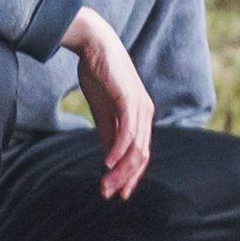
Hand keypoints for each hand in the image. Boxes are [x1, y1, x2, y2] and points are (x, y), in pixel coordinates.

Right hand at [65, 5, 155, 198]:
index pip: (141, 154)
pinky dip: (118, 151)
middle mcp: (145, 113)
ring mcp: (140, 106)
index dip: (131, 176)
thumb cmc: (99, 75)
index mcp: (140, 116)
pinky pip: (127, 131)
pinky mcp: (129, 98)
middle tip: (109, 195)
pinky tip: (108, 164)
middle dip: (125, 178)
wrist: (94, 44)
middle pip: (141, 155)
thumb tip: (110, 162)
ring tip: (105, 185)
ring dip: (120, 170)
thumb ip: (108, 135)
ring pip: (135, 147)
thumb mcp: (103, 112)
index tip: (118, 194)